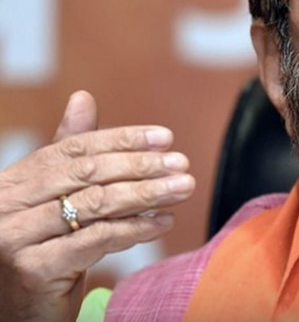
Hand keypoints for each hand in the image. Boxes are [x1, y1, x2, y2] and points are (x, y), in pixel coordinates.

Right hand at [0, 91, 195, 321]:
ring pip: (94, 205)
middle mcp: (4, 207)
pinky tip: (163, 221)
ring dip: (146, 194)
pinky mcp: (32, 269)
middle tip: (181, 164)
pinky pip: (96, 239)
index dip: (121, 140)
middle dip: (140, 166)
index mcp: (11, 183)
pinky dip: (135, 227)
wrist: (20, 316)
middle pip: (85, 174)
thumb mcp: (55, 202)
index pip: (72, 150)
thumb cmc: (43, 254)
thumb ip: (69, 156)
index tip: (165, 138)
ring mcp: (13, 239)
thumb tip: (83, 97)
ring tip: (182, 188)